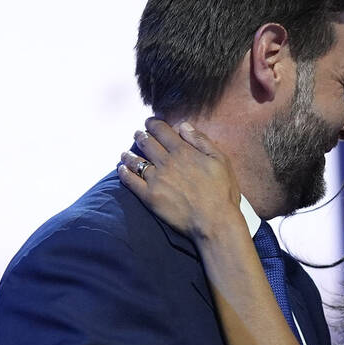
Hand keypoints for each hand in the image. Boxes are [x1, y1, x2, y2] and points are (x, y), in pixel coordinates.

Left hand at [118, 118, 240, 240]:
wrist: (215, 221)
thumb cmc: (222, 192)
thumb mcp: (220, 160)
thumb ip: (201, 141)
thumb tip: (183, 125)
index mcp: (183, 151)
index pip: (162, 130)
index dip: (154, 123)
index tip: (150, 122)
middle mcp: (167, 162)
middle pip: (147, 142)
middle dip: (141, 135)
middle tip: (138, 134)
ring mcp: (156, 179)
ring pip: (135, 160)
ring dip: (129, 153)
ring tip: (126, 152)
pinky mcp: (149, 196)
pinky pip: (131, 181)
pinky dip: (124, 172)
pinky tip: (121, 169)